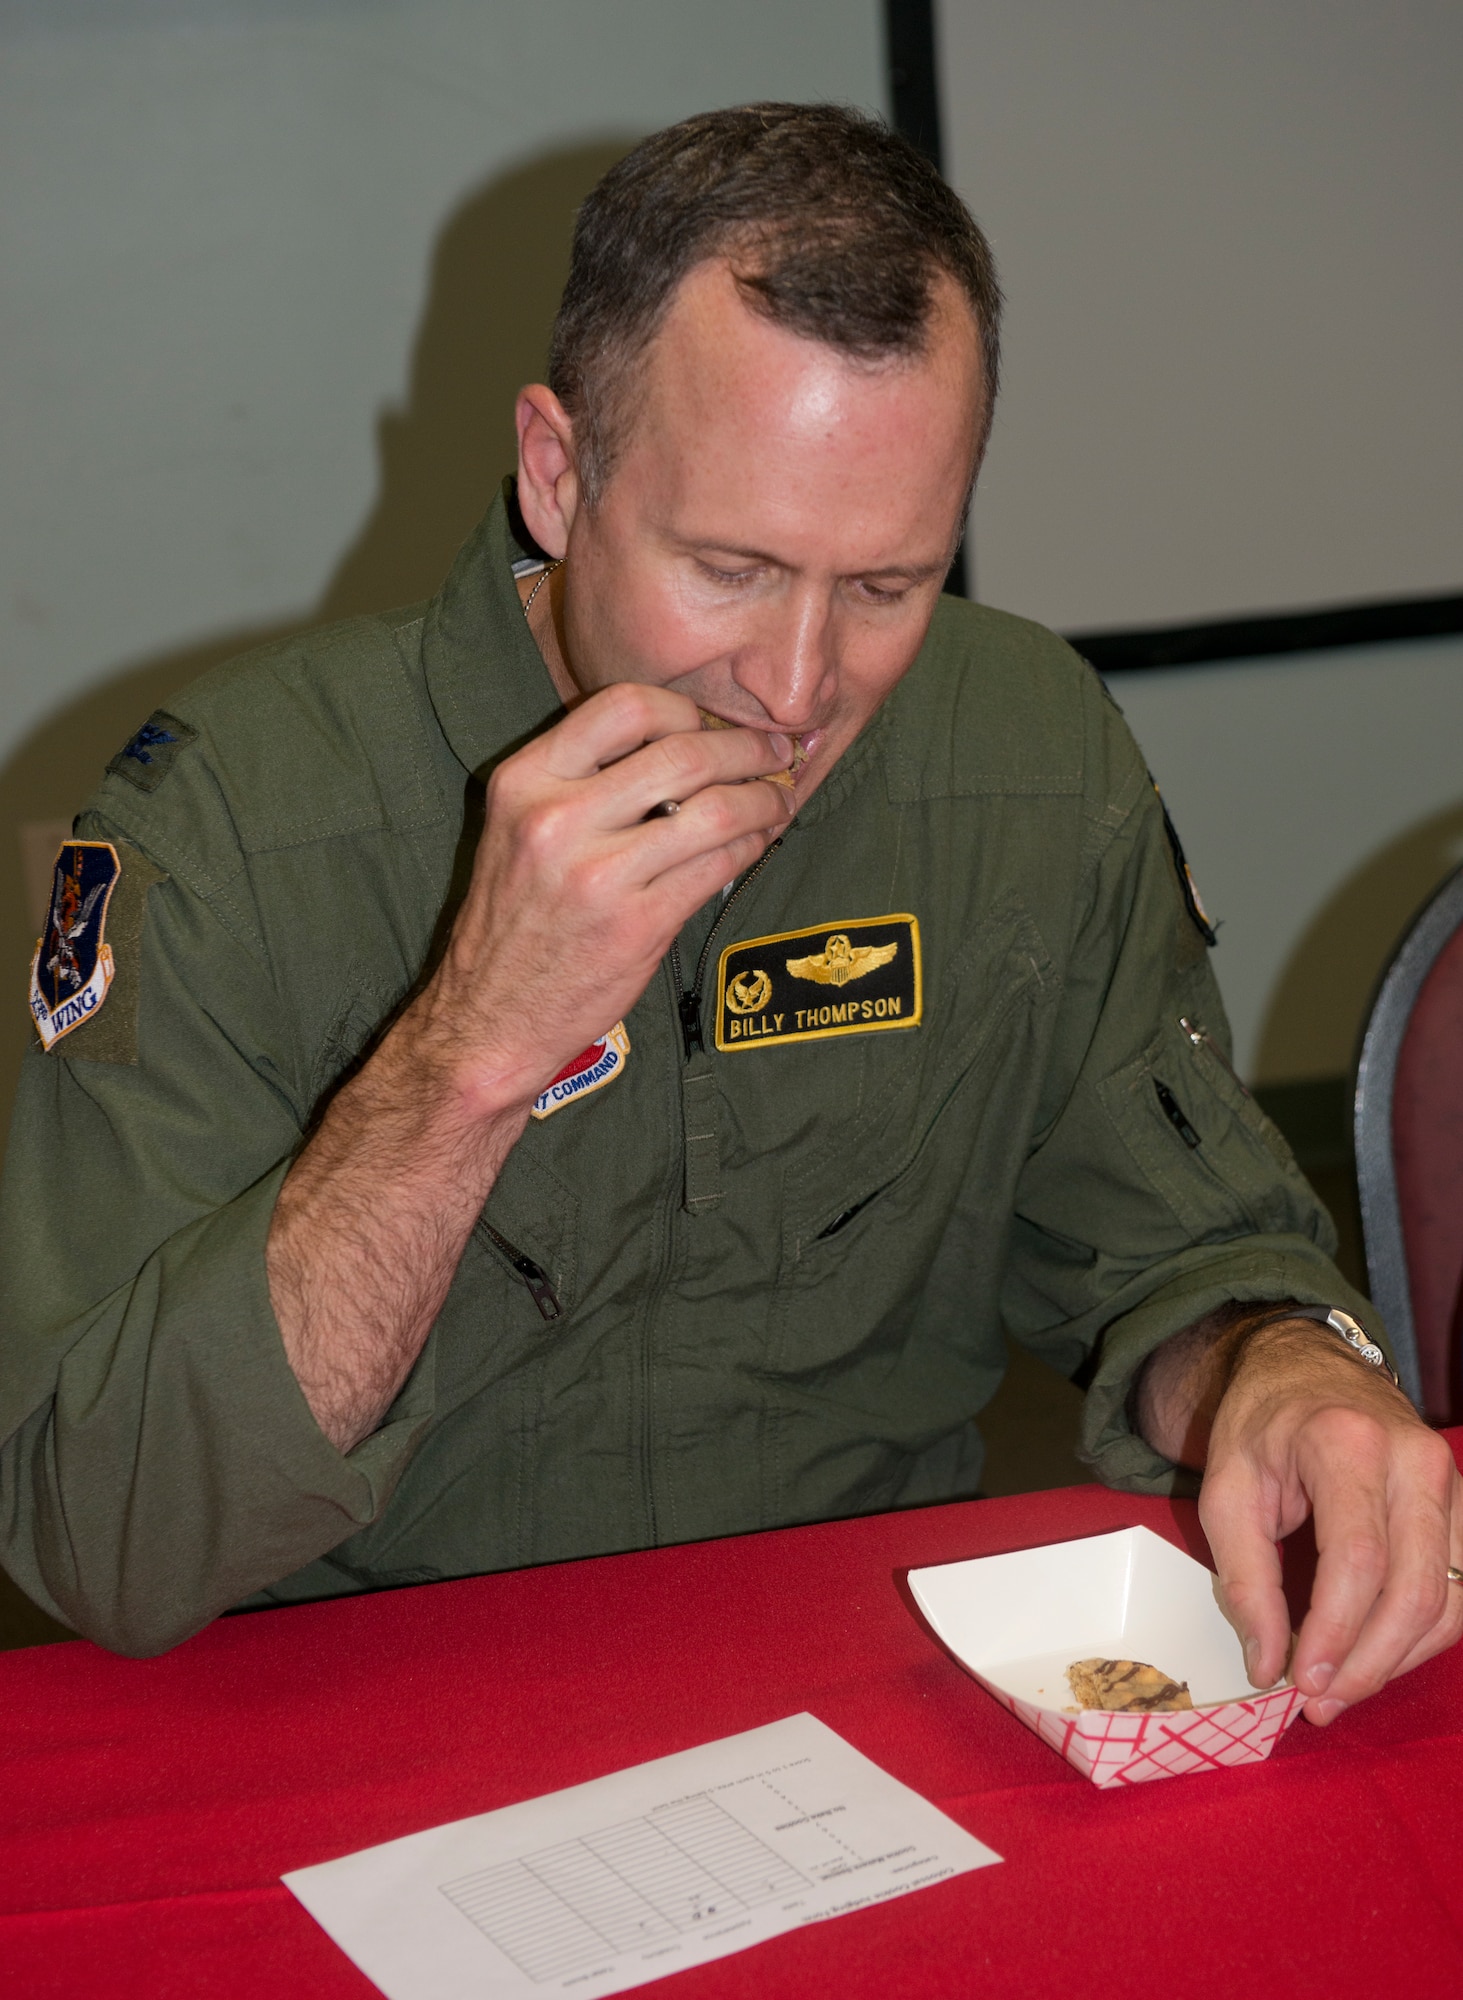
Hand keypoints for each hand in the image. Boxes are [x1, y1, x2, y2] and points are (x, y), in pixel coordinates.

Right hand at [412, 682, 794, 1113]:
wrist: (489, 1017)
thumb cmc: (515, 921)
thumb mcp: (520, 829)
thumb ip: (581, 780)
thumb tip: (682, 741)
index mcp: (524, 780)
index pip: (624, 705)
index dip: (686, 707)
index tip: (712, 723)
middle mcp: (556, 818)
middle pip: (683, 752)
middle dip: (745, 748)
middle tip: (772, 753)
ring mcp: (599, 874)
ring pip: (716, 810)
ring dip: (764, 798)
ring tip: (779, 798)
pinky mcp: (638, 924)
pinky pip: (720, 865)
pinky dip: (754, 846)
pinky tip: (760, 841)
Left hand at [1198, 1319, 1462, 1722]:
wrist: (1306, 1367)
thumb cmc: (1261, 1425)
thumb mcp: (1226, 1487)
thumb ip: (1244, 1575)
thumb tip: (1267, 1663)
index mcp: (1348, 1444)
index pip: (1358, 1559)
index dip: (1335, 1633)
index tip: (1301, 1682)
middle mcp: (1415, 1462)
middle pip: (1415, 1590)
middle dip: (1368, 1663)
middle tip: (1319, 1702)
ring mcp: (1451, 1482)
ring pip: (1449, 1601)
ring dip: (1397, 1661)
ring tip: (1342, 1691)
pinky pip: (1462, 1592)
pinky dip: (1422, 1638)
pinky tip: (1376, 1658)